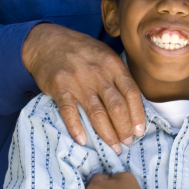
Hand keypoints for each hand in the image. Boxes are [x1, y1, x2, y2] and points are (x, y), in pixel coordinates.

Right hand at [22, 23, 144, 152]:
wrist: (48, 41)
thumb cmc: (81, 50)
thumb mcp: (105, 55)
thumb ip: (118, 75)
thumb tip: (134, 103)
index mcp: (113, 65)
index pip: (131, 92)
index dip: (137, 114)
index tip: (139, 130)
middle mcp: (98, 73)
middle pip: (116, 106)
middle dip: (124, 128)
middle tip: (127, 142)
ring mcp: (78, 81)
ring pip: (96, 113)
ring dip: (107, 133)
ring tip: (114, 147)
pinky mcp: (60, 88)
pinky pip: (69, 112)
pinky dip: (76, 128)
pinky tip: (82, 140)